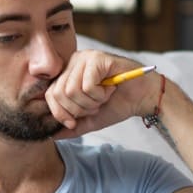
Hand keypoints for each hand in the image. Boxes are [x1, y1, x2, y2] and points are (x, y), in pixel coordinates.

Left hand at [44, 50, 160, 138]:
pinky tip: (111, 89)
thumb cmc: (117, 104)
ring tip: (104, 96)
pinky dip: (100, 95)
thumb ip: (71, 126)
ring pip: (72, 90)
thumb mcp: (89, 119)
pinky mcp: (97, 58)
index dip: (60, 113)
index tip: (75, 122)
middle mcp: (74, 62)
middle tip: (97, 106)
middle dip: (79, 109)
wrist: (143, 98)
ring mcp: (85, 58)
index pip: (50, 95)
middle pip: (59, 93)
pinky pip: (87, 85)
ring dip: (91, 102)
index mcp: (68, 74)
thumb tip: (51, 134)